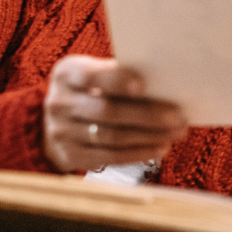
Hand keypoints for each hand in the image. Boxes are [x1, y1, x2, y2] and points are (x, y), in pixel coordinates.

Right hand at [43, 55, 188, 173]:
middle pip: (108, 111)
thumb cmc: (89, 93)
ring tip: (175, 133)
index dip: (117, 81)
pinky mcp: (70, 156)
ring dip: (149, 136)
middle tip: (178, 117)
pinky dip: (138, 153)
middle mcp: (59, 102)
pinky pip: (109, 157)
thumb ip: (118, 77)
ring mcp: (61, 132)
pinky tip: (160, 148)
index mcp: (67, 74)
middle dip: (148, 115)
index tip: (143, 86)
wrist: (52, 124)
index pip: (91, 76)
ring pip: (112, 136)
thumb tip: (164, 85)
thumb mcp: (94, 76)